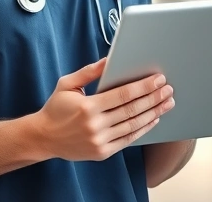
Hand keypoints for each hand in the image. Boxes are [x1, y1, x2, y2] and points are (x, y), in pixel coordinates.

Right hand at [35, 58, 174, 161]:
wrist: (43, 137)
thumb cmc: (56, 108)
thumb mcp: (68, 84)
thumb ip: (90, 71)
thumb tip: (109, 59)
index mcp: (87, 106)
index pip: (123, 95)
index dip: (143, 86)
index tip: (159, 79)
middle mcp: (95, 125)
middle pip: (132, 110)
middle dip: (154, 98)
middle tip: (168, 89)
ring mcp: (99, 141)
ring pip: (133, 125)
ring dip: (154, 113)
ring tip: (167, 103)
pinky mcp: (102, 152)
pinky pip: (128, 139)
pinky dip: (143, 129)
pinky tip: (153, 119)